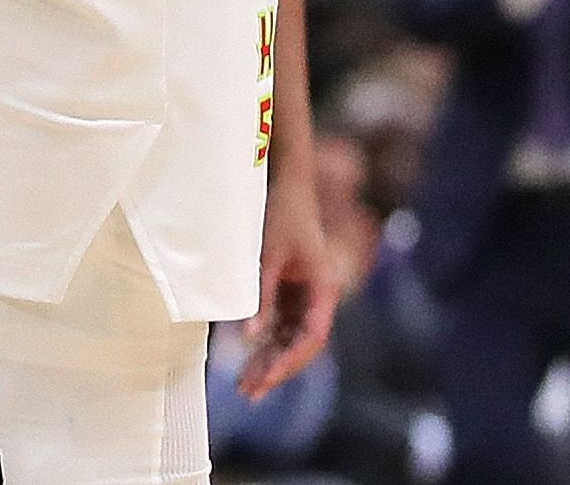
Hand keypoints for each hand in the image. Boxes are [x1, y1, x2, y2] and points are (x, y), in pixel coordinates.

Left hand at [238, 159, 337, 398]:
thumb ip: (261, 296)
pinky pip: (281, 323)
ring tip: (245, 384)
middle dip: (276, 369)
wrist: (283, 178)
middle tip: (248, 392)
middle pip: (301, 344)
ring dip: (270, 360)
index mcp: (324, 289)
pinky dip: (266, 341)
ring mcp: (305, 294)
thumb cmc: (280, 212)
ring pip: (290, 337)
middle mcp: (319, 296)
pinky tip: (249, 357)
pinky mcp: (291, 288)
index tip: (266, 379)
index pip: (311, 338)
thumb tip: (249, 338)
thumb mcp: (268, 254)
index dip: (289, 363)